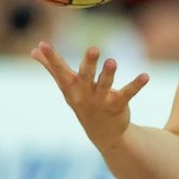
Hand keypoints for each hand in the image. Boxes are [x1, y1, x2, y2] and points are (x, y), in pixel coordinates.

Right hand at [31, 41, 149, 151]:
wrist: (102, 133)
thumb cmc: (82, 102)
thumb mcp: (66, 87)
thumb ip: (51, 67)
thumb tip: (33, 50)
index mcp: (70, 87)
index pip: (59, 71)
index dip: (51, 58)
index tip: (42, 44)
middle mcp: (84, 94)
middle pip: (85, 76)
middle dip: (89, 63)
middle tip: (93, 49)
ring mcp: (101, 101)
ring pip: (105, 85)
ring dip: (108, 74)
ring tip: (112, 61)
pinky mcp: (118, 106)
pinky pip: (127, 94)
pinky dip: (136, 85)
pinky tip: (145, 76)